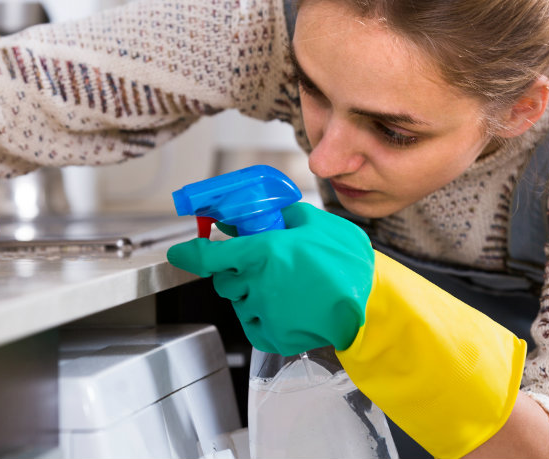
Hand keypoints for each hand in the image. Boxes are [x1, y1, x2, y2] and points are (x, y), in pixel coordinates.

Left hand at [167, 202, 374, 355]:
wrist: (370, 307)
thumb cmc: (348, 265)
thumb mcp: (316, 223)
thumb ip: (284, 215)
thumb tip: (265, 212)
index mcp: (263, 252)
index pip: (209, 256)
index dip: (189, 254)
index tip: (179, 252)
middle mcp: (258, 284)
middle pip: (224, 279)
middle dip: (235, 271)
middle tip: (262, 264)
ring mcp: (264, 313)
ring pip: (239, 301)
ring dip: (252, 293)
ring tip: (284, 286)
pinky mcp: (273, 336)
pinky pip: (254, 323)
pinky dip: (264, 315)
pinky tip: (287, 305)